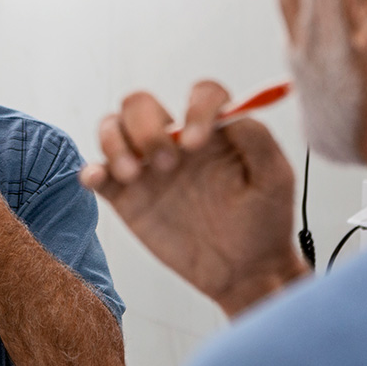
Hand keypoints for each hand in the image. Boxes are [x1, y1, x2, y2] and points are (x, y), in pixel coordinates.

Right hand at [80, 81, 308, 315]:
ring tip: (133, 175)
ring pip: (112, 128)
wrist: (244, 271)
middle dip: (146, 127)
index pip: (200, 94)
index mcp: (212, 130)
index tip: (197, 142)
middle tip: (167, 165)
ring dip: (115, 143)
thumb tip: (231, 115)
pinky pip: (97, 173)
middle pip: (140, 103)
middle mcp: (174, 140)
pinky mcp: (126, 197)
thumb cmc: (264, 221)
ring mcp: (147, 167)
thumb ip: (258, 141)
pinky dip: (90, 171)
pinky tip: (97, 179)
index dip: (196, 108)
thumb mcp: (275, 180)